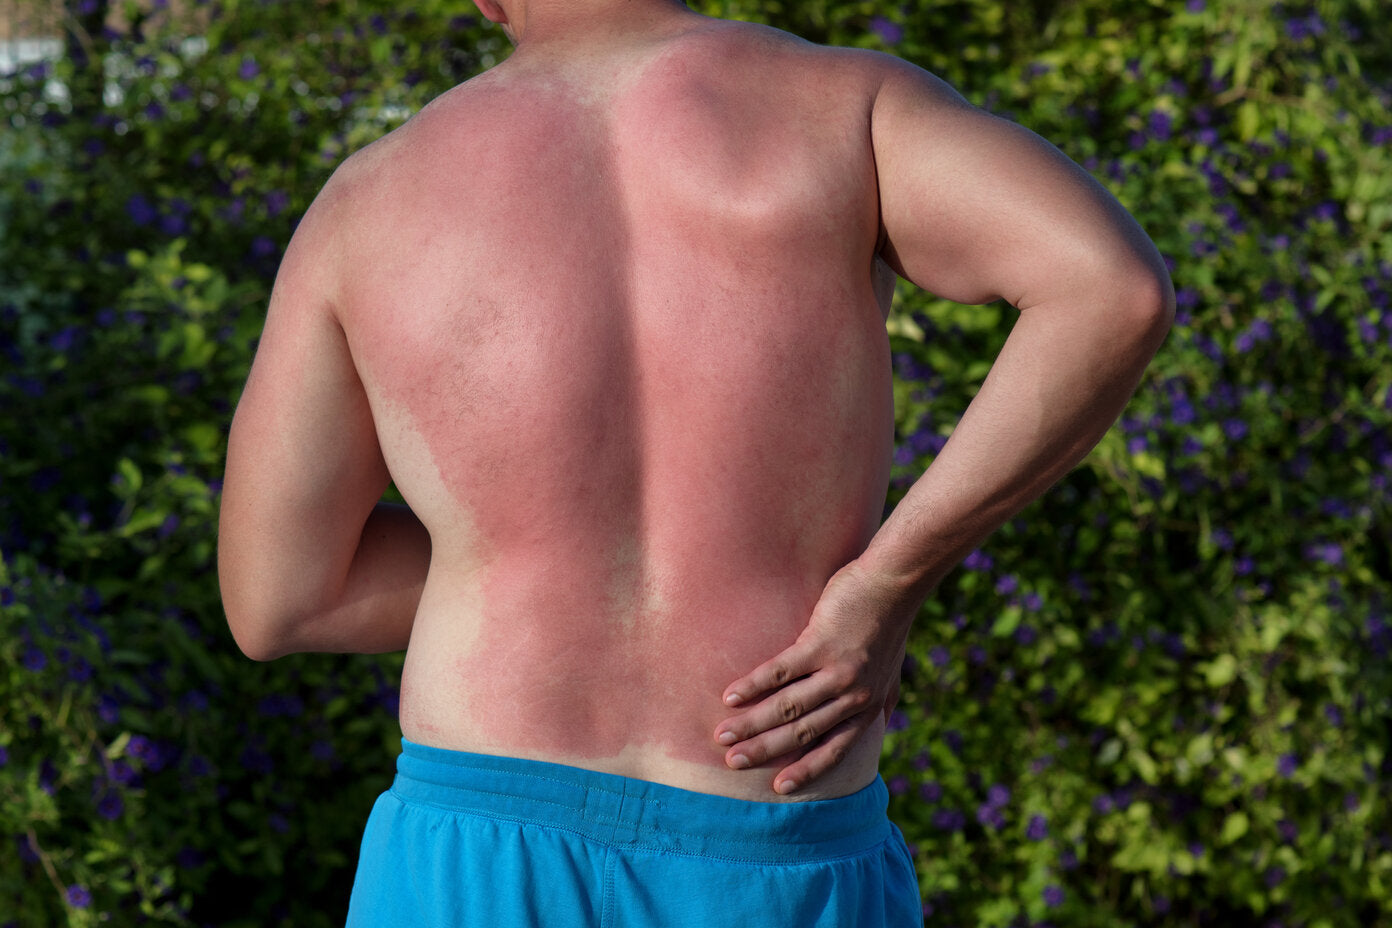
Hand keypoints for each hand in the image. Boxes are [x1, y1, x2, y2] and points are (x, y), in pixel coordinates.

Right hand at [714, 559, 919, 794]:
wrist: (892, 583)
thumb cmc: (888, 623)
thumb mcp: (893, 671)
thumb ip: (884, 698)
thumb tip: (882, 722)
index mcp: (867, 706)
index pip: (834, 749)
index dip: (806, 770)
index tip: (778, 789)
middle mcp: (853, 696)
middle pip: (803, 732)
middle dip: (766, 751)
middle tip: (733, 763)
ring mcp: (837, 671)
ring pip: (788, 707)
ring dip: (752, 724)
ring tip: (723, 735)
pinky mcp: (820, 644)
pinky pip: (780, 672)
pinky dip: (753, 686)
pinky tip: (730, 696)